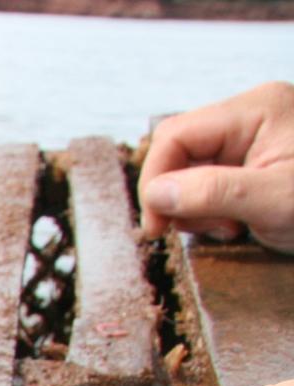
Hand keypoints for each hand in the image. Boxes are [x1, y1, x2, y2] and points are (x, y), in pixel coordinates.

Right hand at [139, 81, 293, 252]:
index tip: (157, 227)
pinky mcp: (256, 162)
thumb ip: (211, 192)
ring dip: (195, 207)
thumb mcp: (273, 201)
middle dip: (178, 196)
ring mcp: (254, 138)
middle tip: (196, 232)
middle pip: (180, 151)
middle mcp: (251, 116)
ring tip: (228, 228)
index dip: (155, 180)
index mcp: (255, 110)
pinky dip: (211, 208)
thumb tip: (155, 194)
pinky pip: (211, 180)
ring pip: (191, 170)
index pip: (175, 135)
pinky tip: (236, 224)